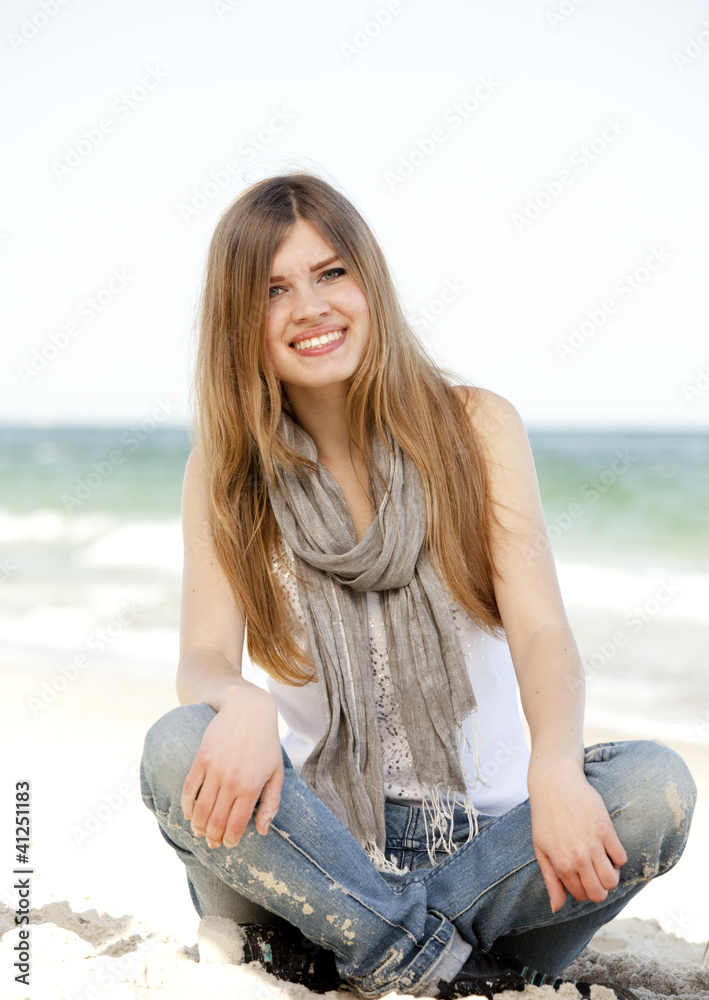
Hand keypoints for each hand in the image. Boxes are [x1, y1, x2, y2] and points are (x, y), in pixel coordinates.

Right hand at [181, 685, 283, 849]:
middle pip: (216, 821)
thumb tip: (262, 831)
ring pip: (200, 809)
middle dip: (213, 838)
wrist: (247, 709)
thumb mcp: (276, 772)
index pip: (236, 825)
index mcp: (251, 787)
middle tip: (212, 843)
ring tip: (199, 832)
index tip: (228, 845)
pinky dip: (186, 805)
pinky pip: (189, 789)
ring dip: (198, 826)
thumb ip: (271, 803)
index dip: (230, 840)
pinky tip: (189, 813)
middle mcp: (231, 781)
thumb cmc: (265, 742)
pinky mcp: (201, 759)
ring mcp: (214, 770)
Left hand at [528, 758, 626, 912]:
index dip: (583, 889)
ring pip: (613, 880)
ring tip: (602, 863)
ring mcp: (594, 844)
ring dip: (610, 876)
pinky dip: (618, 858)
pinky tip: (607, 847)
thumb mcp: (541, 849)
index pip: (582, 895)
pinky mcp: (607, 830)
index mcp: (562, 864)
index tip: (581, 878)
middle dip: (599, 889)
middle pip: (600, 893)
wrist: (555, 783)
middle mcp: (578, 857)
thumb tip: (557, 908)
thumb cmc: (545, 816)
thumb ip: (551, 880)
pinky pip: (622, 857)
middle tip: (594, 874)